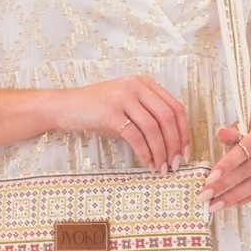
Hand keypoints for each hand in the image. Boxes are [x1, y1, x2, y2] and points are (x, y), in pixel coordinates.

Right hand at [52, 75, 190, 175]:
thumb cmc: (98, 111)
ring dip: (161, 152)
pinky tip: (147, 164)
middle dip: (175, 144)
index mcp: (144, 83)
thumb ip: (148, 117)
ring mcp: (123, 97)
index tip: (185, 152)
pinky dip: (145, 153)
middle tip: (175, 164)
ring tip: (161, 168)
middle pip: (168, 117)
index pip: (175, 107)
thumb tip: (173, 145)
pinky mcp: (110, 112)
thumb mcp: (126, 107)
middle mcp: (136, 85)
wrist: (66, 107)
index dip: (184, 132)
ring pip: (153, 128)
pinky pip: (136, 136)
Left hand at [196, 111, 250, 211]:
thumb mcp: (243, 124)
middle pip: (250, 170)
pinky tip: (232, 203)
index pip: (245, 150)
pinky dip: (248, 198)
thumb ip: (232, 133)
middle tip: (205, 195)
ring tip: (215, 205)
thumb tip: (220, 133)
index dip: (227, 165)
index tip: (209, 179)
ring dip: (234, 196)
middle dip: (225, 185)